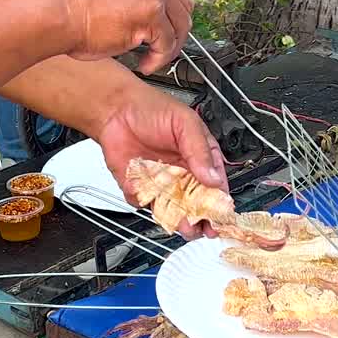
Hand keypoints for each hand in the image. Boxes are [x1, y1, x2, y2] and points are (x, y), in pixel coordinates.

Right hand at [44, 0, 191, 74]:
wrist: (53, 12)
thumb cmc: (64, 4)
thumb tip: (134, 8)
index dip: (163, 4)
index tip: (158, 21)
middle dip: (175, 25)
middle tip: (164, 43)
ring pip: (179, 21)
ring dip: (170, 44)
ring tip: (155, 58)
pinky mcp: (152, 12)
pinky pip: (167, 42)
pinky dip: (160, 58)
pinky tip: (145, 64)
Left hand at [95, 81, 228, 239]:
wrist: (116, 109)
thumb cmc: (152, 109)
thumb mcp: (185, 123)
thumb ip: (199, 150)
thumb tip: (213, 177)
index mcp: (200, 158)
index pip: (216, 186)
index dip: (219, 203)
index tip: (220, 216)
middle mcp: (183, 174)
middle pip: (196, 204)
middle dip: (199, 218)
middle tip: (202, 227)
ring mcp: (162, 183)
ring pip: (172, 209)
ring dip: (176, 218)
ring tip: (182, 224)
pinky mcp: (140, 187)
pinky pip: (144, 201)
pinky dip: (142, 199)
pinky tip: (141, 187)